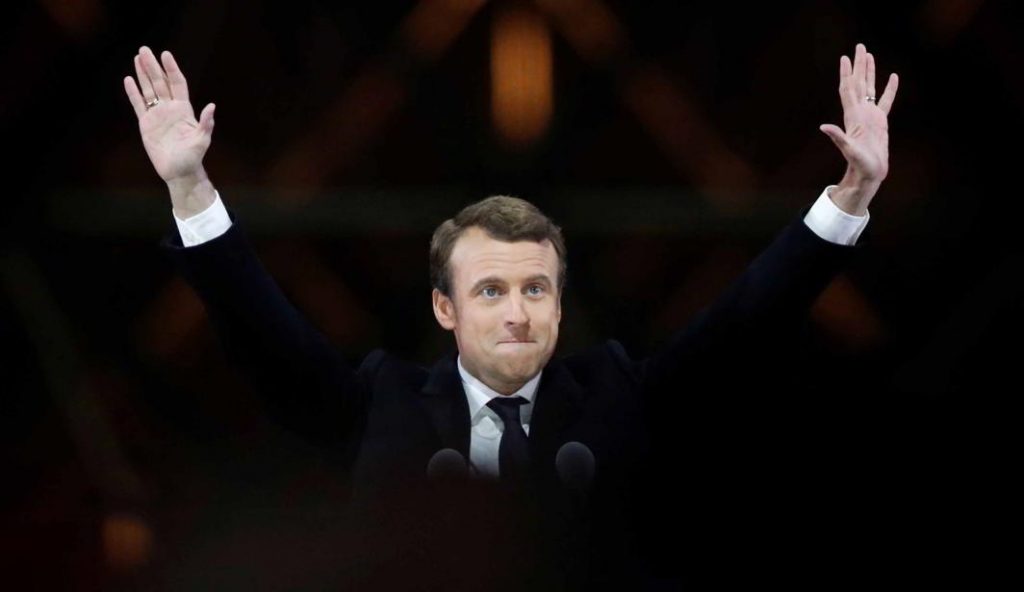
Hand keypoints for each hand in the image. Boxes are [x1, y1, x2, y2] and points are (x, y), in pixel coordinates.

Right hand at [123, 46, 214, 184]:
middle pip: (160, 82)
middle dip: (153, 66)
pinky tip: (128, 79)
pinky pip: (138, 104)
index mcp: (184, 110)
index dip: (171, 69)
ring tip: (137, 57)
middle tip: (144, 49)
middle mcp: (170, 109)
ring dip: (142, 74)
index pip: (177, 84)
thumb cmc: (193, 157)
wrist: (179, 171)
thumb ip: (206, 123)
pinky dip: (133, 92)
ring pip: (149, 90)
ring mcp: (157, 115)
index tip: (166, 54)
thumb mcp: (202, 140)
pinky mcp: (146, 124)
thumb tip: (211, 106)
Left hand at [819, 43, 898, 215]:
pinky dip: (889, 89)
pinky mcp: (880, 122)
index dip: (846, 73)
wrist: (868, 173)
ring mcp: (870, 116)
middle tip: (860, 46)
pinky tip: (893, 77)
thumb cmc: (859, 164)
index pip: (848, 89)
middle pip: (858, 83)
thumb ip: (837, 137)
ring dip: (870, 72)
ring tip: (869, 56)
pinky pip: (886, 101)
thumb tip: (823, 126)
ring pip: (870, 88)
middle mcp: (860, 112)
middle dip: (859, 65)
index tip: (845, 58)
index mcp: (853, 116)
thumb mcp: (848, 149)